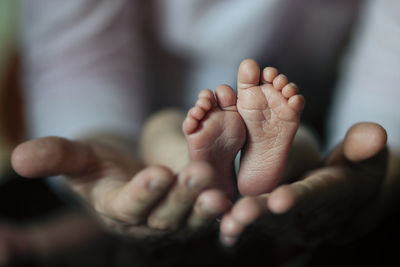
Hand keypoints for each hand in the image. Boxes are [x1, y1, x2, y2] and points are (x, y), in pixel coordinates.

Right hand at [11, 137, 230, 239]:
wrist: (129, 171)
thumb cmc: (103, 165)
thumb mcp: (80, 157)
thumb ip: (57, 156)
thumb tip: (18, 156)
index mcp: (118, 208)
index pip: (129, 206)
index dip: (141, 193)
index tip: (155, 176)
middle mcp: (148, 222)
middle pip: (166, 213)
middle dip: (181, 197)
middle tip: (197, 176)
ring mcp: (175, 221)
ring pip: (192, 217)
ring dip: (206, 205)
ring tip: (219, 189)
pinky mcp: (196, 213)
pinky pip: (212, 213)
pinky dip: (226, 208)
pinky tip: (239, 197)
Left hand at [220, 122, 388, 246]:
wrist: (344, 200)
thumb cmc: (356, 174)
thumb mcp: (366, 162)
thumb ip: (364, 149)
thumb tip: (374, 135)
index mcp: (327, 196)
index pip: (313, 195)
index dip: (298, 197)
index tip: (282, 200)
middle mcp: (303, 211)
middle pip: (279, 214)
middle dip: (260, 214)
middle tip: (240, 216)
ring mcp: (284, 217)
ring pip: (260, 220)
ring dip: (240, 222)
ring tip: (223, 224)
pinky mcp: (269, 215)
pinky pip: (249, 216)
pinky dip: (233, 221)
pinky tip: (218, 224)